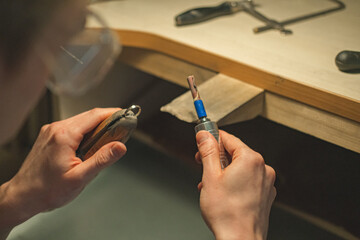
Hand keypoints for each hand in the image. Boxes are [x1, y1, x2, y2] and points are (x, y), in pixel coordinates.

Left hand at [0, 108, 126, 228]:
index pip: (95, 116)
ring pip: (80, 121)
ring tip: (109, 138)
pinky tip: (91, 143)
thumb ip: (101, 160)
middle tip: (122, 129)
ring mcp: (51, 131)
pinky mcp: (49, 136)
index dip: (113, 114)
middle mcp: (56, 129)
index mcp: (64, 136)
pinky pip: (72, 127)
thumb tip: (120, 146)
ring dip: (96, 126)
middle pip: (89, 116)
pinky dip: (85, 131)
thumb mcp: (79, 178)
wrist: (23, 196)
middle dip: (107, 120)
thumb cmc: (47, 190)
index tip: (126, 115)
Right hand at [195, 130, 275, 239]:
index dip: (212, 140)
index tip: (203, 141)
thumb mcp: (210, 176)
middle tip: (202, 164)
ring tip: (210, 184)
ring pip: (241, 167)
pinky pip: (248, 180)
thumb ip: (208, 151)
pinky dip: (235, 181)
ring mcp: (266, 182)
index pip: (229, 139)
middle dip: (217, 158)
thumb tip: (204, 135)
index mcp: (251, 159)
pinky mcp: (265, 194)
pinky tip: (223, 192)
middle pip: (235, 153)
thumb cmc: (227, 214)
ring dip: (224, 172)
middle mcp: (263, 168)